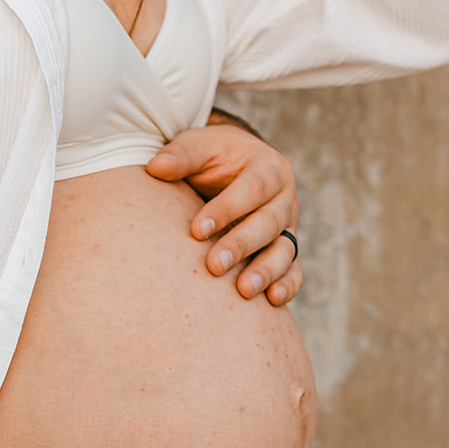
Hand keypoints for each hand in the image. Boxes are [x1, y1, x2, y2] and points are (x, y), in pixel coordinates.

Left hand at [146, 122, 301, 304]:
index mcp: (268, 168)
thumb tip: (155, 168)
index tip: (197, 230)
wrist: (233, 167)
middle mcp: (283, 198)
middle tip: (214, 266)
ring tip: (244, 290)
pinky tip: (272, 300)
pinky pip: (293, 270)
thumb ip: (180, 156)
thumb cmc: (212, 158)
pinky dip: (287, 285)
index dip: (227, 209)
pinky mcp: (285, 250)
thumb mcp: (198, 147)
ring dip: (266, 271)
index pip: (252, 189)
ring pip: (285, 250)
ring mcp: (287, 227)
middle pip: (269, 223)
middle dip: (241, 245)